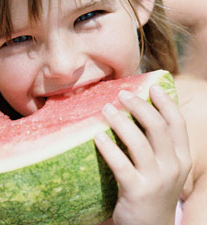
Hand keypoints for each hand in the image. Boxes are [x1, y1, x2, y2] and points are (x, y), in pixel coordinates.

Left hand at [94, 85, 191, 224]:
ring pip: (138, 142)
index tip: (151, 86)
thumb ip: (157, 145)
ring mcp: (156, 180)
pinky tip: (97, 136)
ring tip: (106, 109)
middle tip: (122, 94)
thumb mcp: (164, 169)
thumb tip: (137, 114)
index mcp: (181, 158)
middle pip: (157, 127)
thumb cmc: (152, 191)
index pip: (177, 124)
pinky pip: (120, 164)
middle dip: (139, 106)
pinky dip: (108, 147)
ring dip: (120, 121)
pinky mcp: (136, 191)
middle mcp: (173, 167)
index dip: (165, 102)